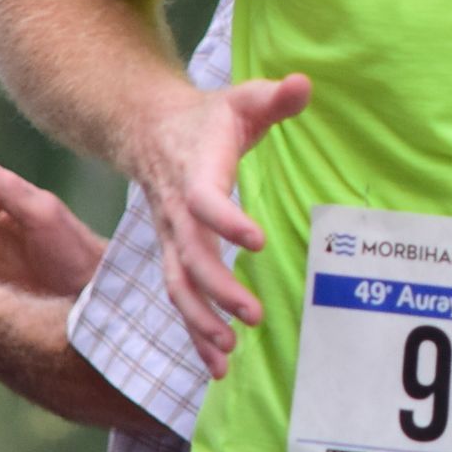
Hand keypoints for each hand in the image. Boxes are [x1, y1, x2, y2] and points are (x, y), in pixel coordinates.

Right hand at [122, 74, 313, 374]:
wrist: (147, 130)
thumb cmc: (208, 118)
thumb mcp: (241, 99)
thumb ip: (274, 97)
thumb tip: (304, 83)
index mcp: (195, 172)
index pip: (205, 200)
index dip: (225, 219)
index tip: (256, 239)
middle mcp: (176, 212)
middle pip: (189, 256)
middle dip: (217, 289)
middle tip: (251, 316)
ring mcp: (170, 239)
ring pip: (178, 287)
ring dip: (200, 322)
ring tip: (228, 352)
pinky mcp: (174, 257)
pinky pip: (180, 300)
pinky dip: (195, 335)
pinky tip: (217, 367)